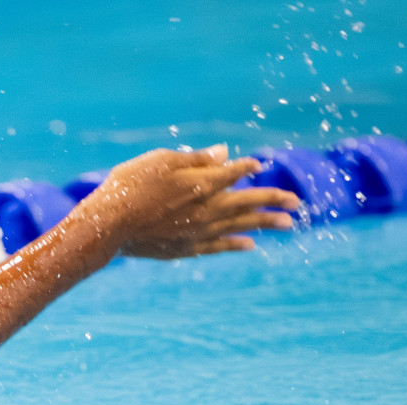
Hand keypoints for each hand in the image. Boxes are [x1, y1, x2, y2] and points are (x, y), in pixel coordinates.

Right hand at [84, 145, 300, 258]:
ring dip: (266, 223)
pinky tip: (251, 245)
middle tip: (298, 203)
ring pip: (240, 226)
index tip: (261, 165)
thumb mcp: (161, 161)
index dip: (249, 167)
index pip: (236, 173)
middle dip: (275, 200)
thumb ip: (195, 159)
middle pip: (248, 202)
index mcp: (203, 183)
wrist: (108, 225)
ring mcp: (198, 231)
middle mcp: (207, 208)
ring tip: (288, 223)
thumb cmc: (130, 186)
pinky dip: (236, 244)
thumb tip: (225, 153)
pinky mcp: (186, 248)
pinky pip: (219, 246)